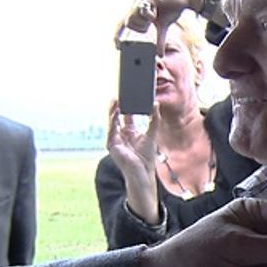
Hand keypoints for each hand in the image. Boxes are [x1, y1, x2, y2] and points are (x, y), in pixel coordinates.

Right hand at [106, 100, 160, 222]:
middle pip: (117, 116)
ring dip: (113, 111)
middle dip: (118, 106)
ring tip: (115, 100)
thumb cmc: (146, 156)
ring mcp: (115, 139)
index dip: (127, 105)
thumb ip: (154, 119)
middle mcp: (121, 134)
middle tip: (120, 94)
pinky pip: (111, 130)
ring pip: (112, 121)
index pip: (126, 115)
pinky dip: (112, 121)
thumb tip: (156, 104)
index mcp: (130, 132)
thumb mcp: (152, 133)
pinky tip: (115, 113)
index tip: (129, 95)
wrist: (142, 172)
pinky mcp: (111, 145)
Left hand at [114, 0, 202, 47]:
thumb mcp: (164, 28)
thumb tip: (160, 56)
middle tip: (152, 21)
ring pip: (134, 17)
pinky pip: (143, 11)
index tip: (117, 47)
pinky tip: (157, 8)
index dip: (118, 34)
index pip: (123, 23)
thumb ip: (159, 41)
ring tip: (156, 14)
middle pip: (128, 22)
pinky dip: (151, 15)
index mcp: (137, 9)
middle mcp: (136, 2)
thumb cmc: (172, 10)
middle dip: (141, 26)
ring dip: (147, 20)